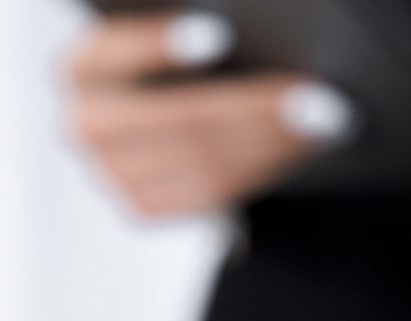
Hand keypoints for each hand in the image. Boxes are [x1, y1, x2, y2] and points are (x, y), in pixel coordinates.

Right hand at [68, 12, 353, 218]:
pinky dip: (267, 164)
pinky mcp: (143, 207)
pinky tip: (308, 142)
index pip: (114, 52)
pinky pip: (214, 193)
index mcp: (82, 66)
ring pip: (203, 162)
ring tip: (328, 118)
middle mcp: (86, 124)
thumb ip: (196, 23)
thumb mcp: (182, 29)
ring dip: (274, 139)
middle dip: (253, 106)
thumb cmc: (190, 54)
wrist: (171, 100)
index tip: (221, 33)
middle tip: (317, 95)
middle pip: (175, 118)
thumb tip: (235, 30)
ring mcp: (112, 174)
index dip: (161, 44)